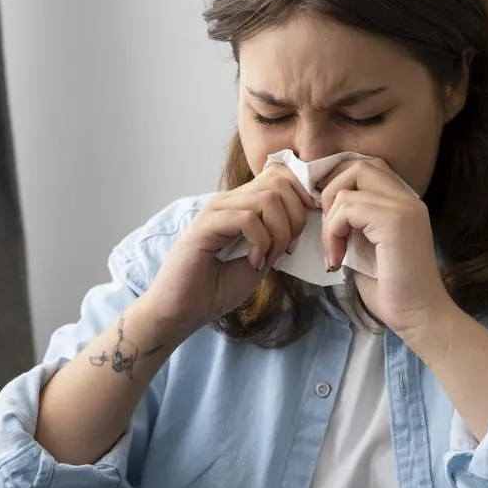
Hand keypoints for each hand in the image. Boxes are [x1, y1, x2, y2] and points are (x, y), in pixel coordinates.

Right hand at [137, 162, 316, 334]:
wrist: (182, 311)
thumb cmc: (216, 289)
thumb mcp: (260, 259)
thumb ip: (278, 237)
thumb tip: (305, 221)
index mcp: (242, 204)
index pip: (280, 176)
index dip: (301, 198)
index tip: (302, 233)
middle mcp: (229, 200)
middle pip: (280, 183)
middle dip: (295, 218)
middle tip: (286, 250)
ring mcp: (216, 210)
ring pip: (267, 199)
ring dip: (279, 233)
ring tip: (268, 258)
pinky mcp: (205, 225)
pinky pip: (248, 219)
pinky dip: (261, 243)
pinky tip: (254, 262)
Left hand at [319, 157, 454, 336]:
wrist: (419, 317)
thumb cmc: (393, 292)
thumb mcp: (365, 249)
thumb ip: (353, 226)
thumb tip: (323, 213)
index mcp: (403, 203)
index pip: (367, 169)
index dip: (339, 185)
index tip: (326, 218)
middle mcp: (407, 199)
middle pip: (358, 164)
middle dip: (330, 191)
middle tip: (327, 228)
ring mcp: (403, 207)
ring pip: (349, 184)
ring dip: (330, 218)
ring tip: (333, 250)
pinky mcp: (395, 221)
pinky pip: (348, 207)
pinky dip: (333, 231)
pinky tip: (338, 259)